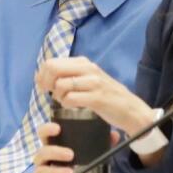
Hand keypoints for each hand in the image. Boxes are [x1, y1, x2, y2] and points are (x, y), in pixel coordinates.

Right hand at [32, 121, 118, 172]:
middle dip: (54, 152)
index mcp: (53, 146)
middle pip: (41, 153)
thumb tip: (114, 135)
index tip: (57, 128)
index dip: (47, 130)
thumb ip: (101, 143)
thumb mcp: (91, 153)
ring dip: (54, 171)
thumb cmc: (80, 165)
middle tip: (70, 154)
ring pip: (40, 171)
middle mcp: (45, 160)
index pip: (43, 134)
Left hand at [34, 57, 155, 133]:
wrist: (131, 110)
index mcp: (83, 63)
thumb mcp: (87, 79)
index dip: (42, 76)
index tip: (44, 87)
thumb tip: (42, 77)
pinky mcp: (98, 97)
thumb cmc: (104, 95)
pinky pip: (71, 98)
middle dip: (46, 84)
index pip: (51, 63)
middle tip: (51, 94)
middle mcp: (88, 69)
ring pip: (60, 84)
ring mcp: (94, 82)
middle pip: (53, 69)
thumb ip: (68, 75)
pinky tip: (73, 106)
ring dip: (58, 96)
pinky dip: (66, 104)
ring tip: (66, 101)